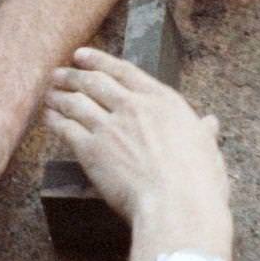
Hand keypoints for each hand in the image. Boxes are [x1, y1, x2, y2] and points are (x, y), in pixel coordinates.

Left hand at [45, 45, 231, 254]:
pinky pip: (66, 128)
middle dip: (73, 75)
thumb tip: (210, 123)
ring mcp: (109, 127)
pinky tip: (49, 118)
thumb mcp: (207, 149)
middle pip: (94, 82)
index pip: (124, 71)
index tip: (83, 55)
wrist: (177, 205)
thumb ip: (202, 132)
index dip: (100, 61)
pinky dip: (55, 120)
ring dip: (59, 95)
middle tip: (59, 74)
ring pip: (76, 102)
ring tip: (49, 93)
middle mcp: (132, 107)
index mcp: (162, 101)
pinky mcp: (91, 149)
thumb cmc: (199, 182)